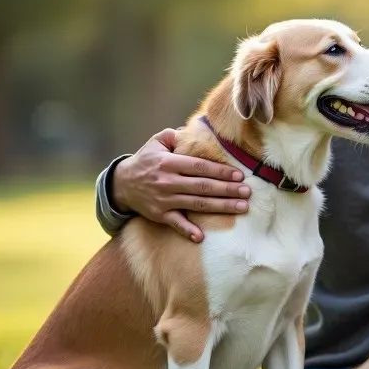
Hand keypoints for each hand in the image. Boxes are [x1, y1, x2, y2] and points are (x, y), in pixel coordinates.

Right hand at [111, 128, 250, 241]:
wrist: (121, 184)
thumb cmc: (145, 161)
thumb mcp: (156, 143)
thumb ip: (174, 135)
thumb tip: (193, 131)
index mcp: (168, 163)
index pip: (199, 167)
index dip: (220, 171)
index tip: (239, 175)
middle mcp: (167, 181)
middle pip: (202, 186)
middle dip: (227, 190)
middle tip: (247, 192)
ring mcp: (164, 200)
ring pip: (197, 204)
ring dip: (221, 206)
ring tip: (242, 207)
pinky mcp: (160, 215)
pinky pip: (175, 224)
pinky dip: (187, 230)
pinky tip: (201, 237)